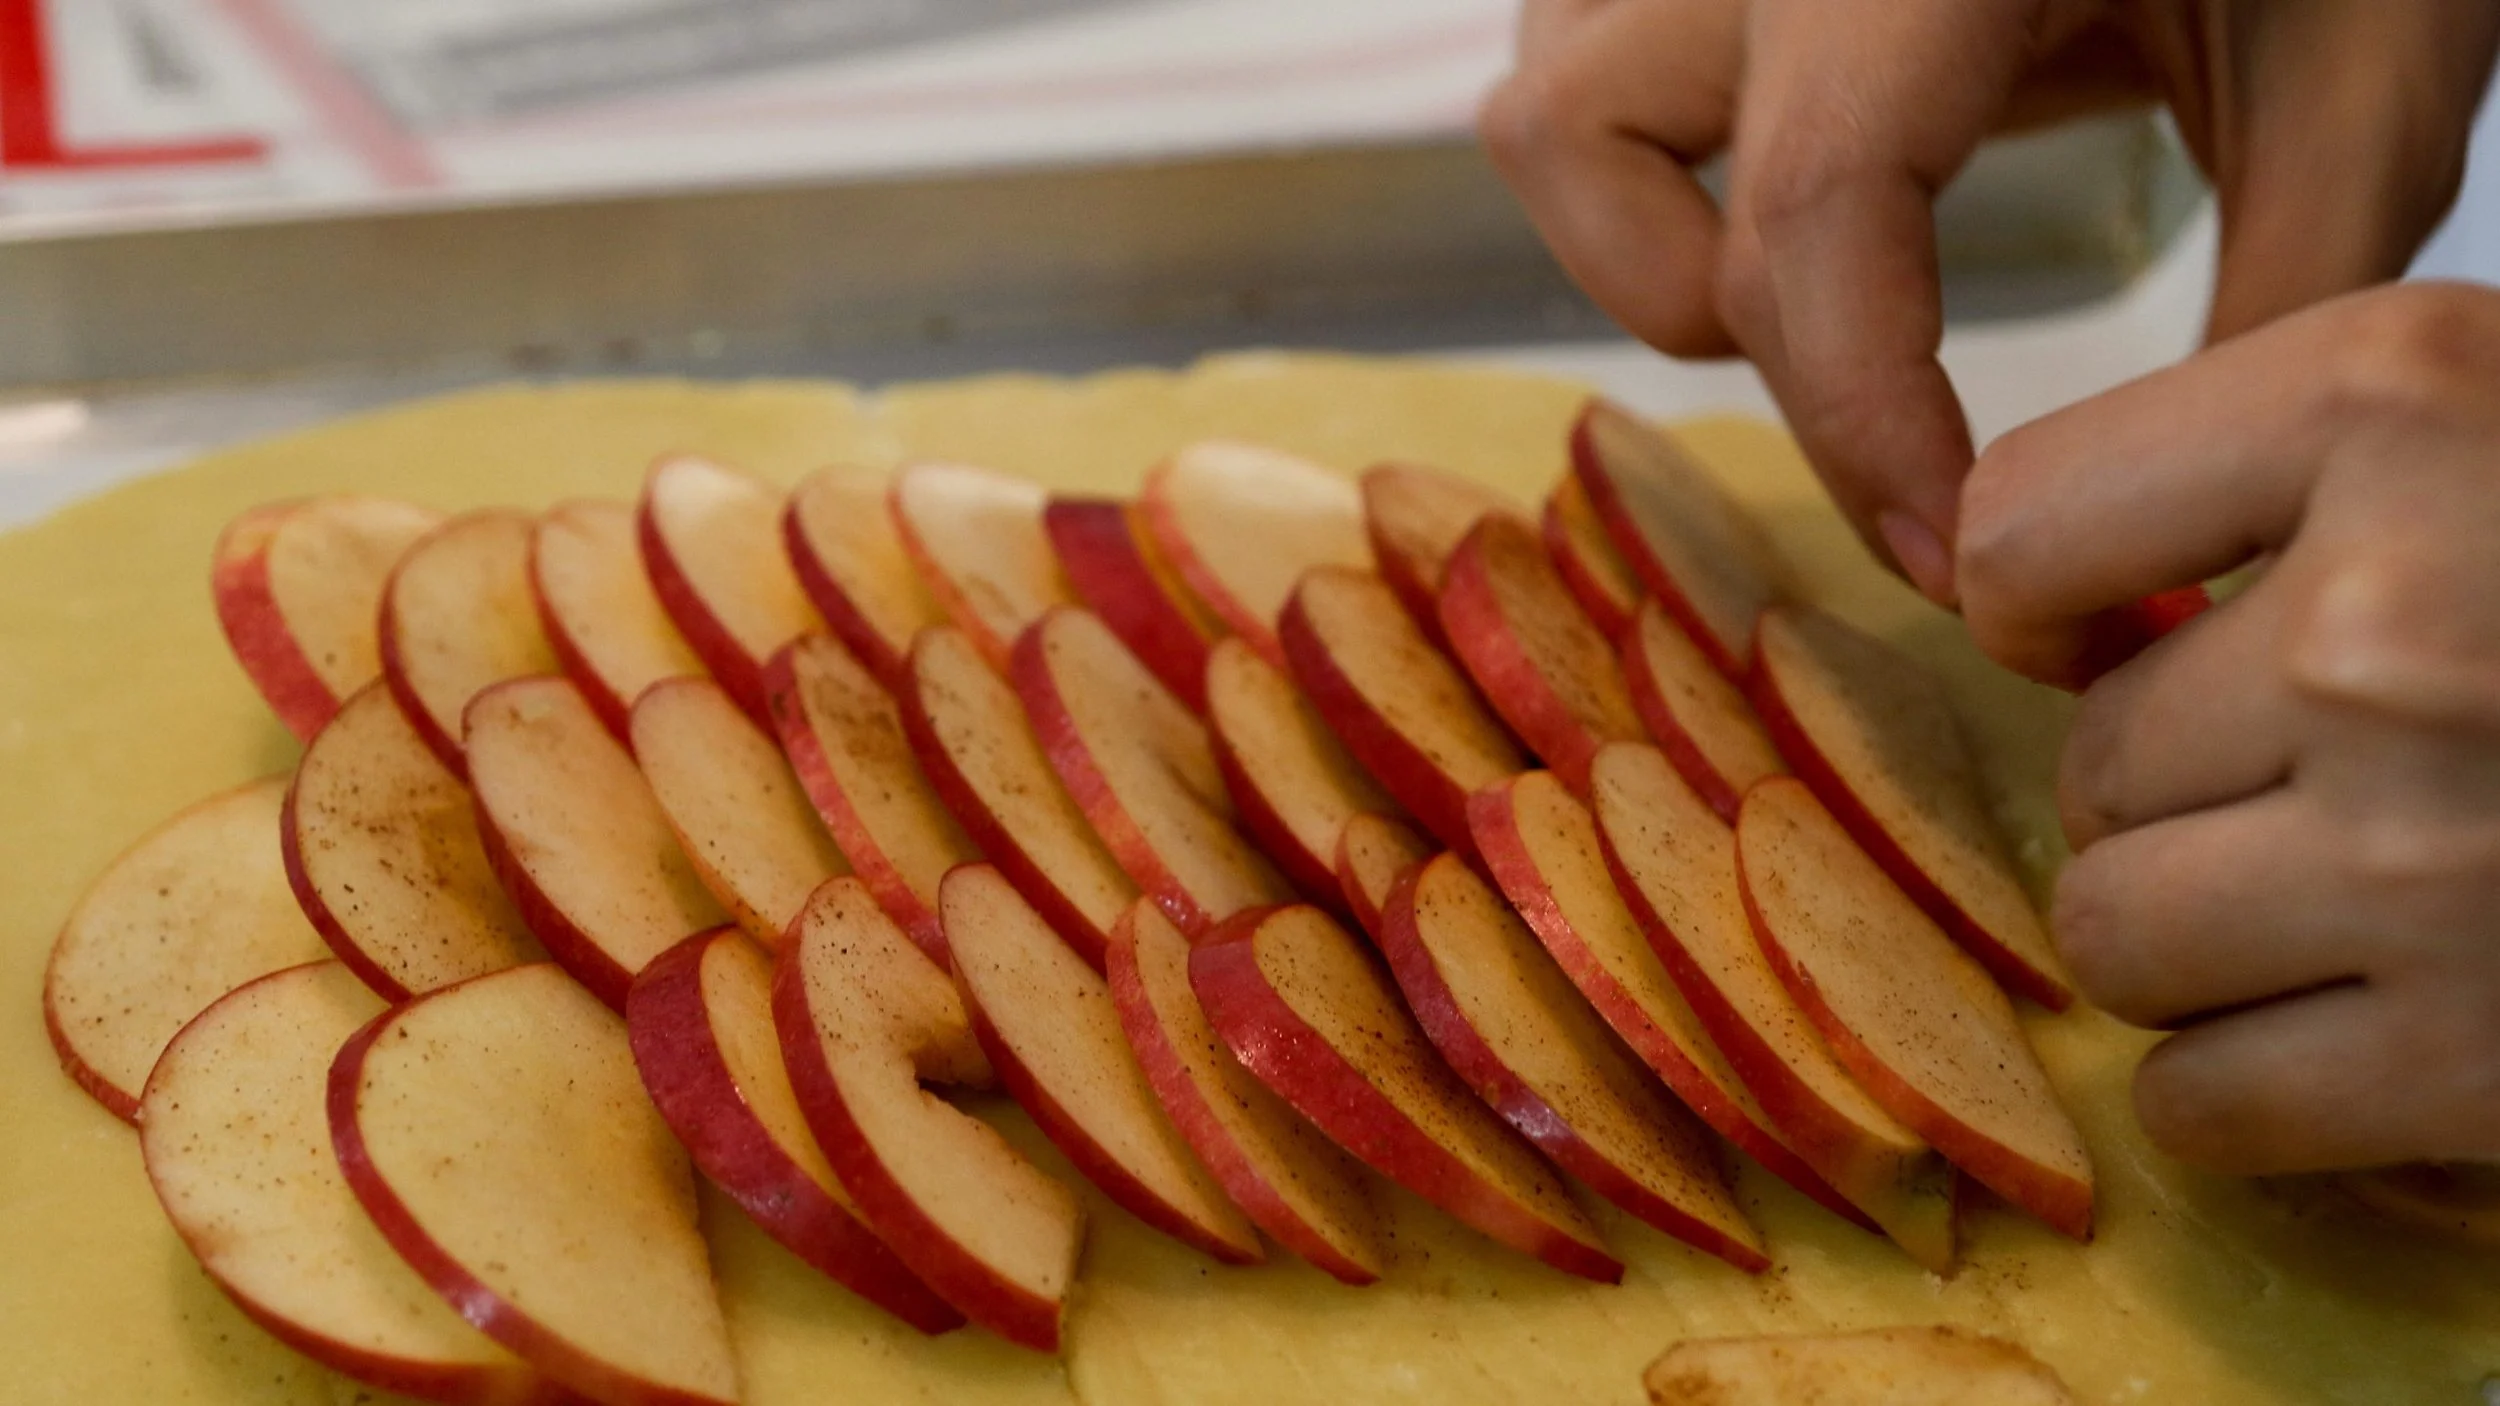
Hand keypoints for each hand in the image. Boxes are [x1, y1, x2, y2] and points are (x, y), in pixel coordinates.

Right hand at [1482, 0, 2498, 604]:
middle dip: (1743, 325)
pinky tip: (1805, 185)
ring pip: (1546, 105)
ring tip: (1836, 279)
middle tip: (1903, 398)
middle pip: (1588, 139)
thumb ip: (2286, 299)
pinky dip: (1647, 169)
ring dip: (1650, 241)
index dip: (1859, 415)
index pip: (1810, 198)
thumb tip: (2181, 550)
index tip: (1951, 553)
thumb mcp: (2370, 69)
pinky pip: (1574, 65)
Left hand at [1958, 281, 2499, 1175]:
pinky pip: (2203, 1099)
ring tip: (2356, 897)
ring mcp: (2434, 856)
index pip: (2021, 527)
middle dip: (2175, 785)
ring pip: (2118, 936)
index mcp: (2403, 401)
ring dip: (2203, 939)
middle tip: (2330, 779)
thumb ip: (2270, 472)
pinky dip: (2259, 1083)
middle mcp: (2395, 625)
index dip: (2041, 595)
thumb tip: (2030, 602)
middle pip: (2088, 761)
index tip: (2105, 625)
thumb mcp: (2495, 417)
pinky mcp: (2484, 1063)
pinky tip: (2375, 1021)